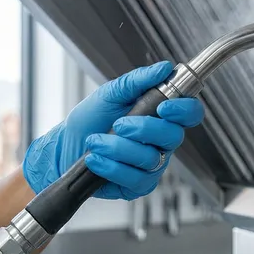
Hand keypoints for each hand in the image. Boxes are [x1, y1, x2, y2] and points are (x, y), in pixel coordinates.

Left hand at [22, 61, 203, 199]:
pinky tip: (96, 159)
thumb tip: (163, 68)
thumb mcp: (110, 93)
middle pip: (173, 137)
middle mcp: (161, 141)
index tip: (163, 106)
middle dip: (143, 129)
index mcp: (160, 116)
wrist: (64, 148)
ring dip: (117, 148)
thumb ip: (137, 80)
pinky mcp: (138, 185)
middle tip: (119, 124)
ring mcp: (152, 165)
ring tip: (96, 141)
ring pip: (150, 158)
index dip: (183, 110)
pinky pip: (135, 178)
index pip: (190, 113)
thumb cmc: (89, 120)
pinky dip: (111, 166)